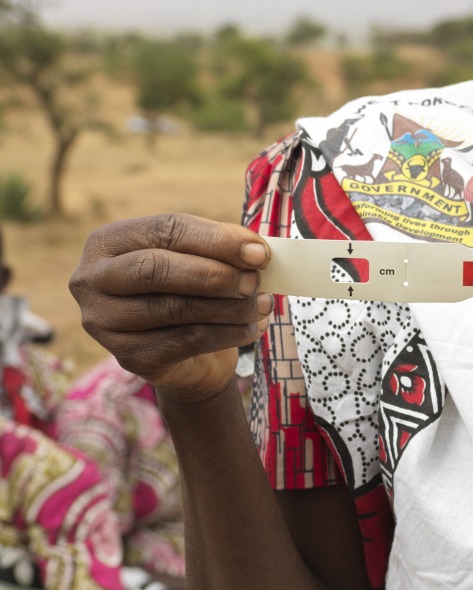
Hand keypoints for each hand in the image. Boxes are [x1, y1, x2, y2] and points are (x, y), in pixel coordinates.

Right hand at [71, 215, 271, 404]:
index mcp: (109, 241)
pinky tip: (252, 328)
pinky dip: (228, 333)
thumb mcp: (202, 262)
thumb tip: (256, 252)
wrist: (190, 359)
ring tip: (263, 305)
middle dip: (215, 274)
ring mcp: (104, 321)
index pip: (164, 230)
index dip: (216, 239)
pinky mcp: (128, 356)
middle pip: (156, 268)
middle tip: (256, 281)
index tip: (259, 253)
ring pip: (173, 308)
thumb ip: (223, 251)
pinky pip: (185, 340)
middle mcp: (93, 279)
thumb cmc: (194, 295)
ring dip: (229, 307)